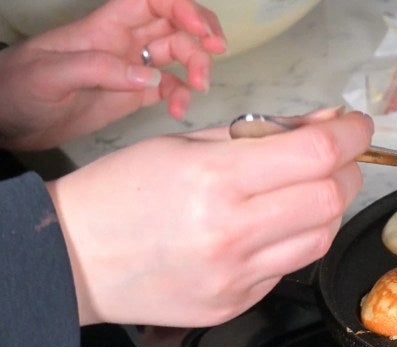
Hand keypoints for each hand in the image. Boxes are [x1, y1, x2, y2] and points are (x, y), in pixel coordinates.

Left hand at [0, 0, 225, 150]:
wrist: (7, 121)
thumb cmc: (18, 89)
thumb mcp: (50, 76)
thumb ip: (99, 70)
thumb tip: (148, 78)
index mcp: (105, 27)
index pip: (151, 0)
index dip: (181, 7)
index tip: (200, 31)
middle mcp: (123, 42)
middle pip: (174, 24)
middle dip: (201, 35)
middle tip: (214, 56)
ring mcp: (130, 68)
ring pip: (178, 53)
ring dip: (197, 66)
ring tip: (198, 89)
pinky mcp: (133, 95)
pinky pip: (169, 87)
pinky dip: (181, 96)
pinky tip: (178, 111)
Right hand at [46, 109, 373, 326]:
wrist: (74, 259)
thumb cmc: (122, 193)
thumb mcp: (186, 144)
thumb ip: (262, 132)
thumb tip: (326, 123)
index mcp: (216, 179)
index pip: (317, 154)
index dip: (351, 136)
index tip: (357, 128)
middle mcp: (232, 232)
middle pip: (331, 199)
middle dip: (347, 172)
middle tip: (336, 160)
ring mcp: (237, 276)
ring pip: (321, 238)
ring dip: (327, 209)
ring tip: (302, 192)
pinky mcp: (236, 304)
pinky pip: (289, 267)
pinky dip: (293, 241)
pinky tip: (268, 227)